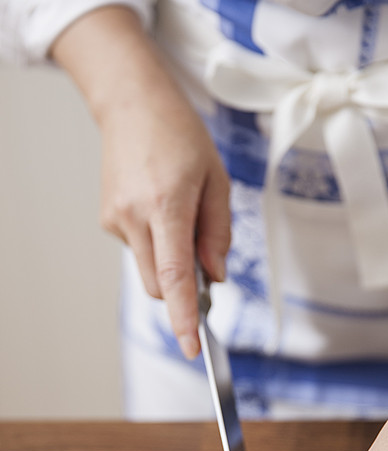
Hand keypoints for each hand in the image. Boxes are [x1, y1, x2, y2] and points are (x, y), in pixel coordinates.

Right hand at [99, 80, 229, 358]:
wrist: (131, 105)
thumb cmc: (180, 135)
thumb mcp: (216, 179)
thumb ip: (217, 232)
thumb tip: (215, 277)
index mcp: (167, 205)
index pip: (175, 275)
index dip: (184, 316)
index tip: (192, 346)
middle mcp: (134, 217)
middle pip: (161, 284)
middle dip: (184, 287)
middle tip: (204, 253)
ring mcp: (115, 220)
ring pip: (150, 271)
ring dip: (170, 262)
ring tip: (180, 215)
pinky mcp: (107, 220)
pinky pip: (139, 250)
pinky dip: (156, 243)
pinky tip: (160, 207)